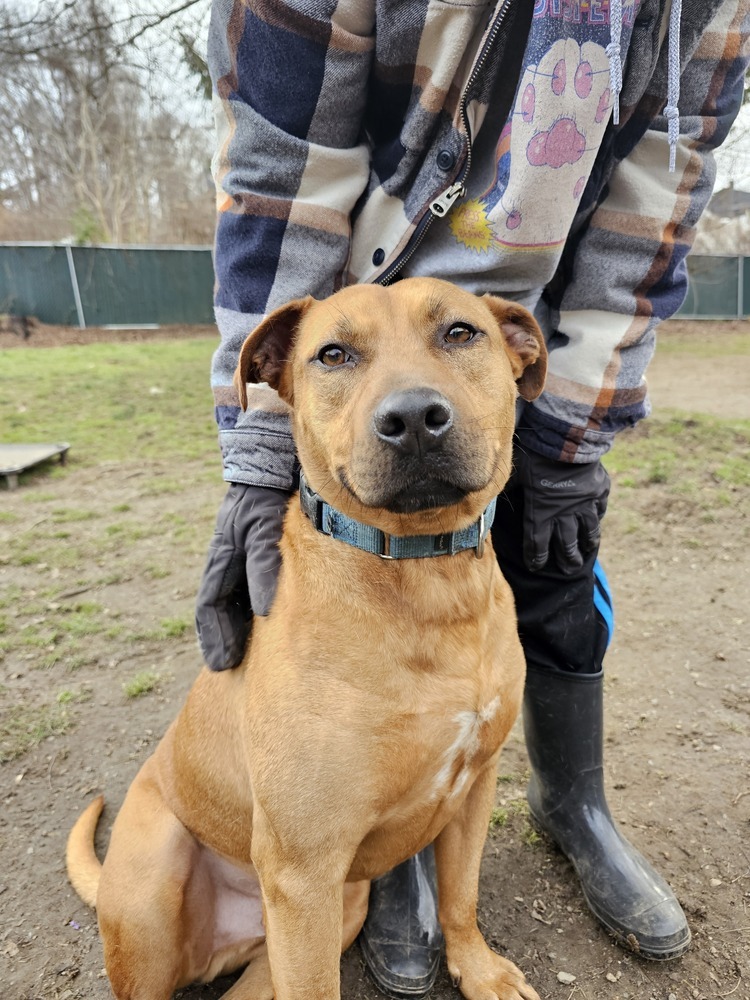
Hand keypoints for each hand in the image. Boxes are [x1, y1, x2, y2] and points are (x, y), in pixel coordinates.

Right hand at [195, 484, 289, 670]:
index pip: (211, 605)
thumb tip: (264, 610)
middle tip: (227, 666)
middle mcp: (228, 556)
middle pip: (220, 604)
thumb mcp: (262, 527)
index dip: (213, 636)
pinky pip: (253, 580)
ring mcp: (242, 551)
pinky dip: (254, 603)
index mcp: (221, 556)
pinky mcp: (261, 544)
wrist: (272, 459)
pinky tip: (268, 615)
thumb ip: (263, 564)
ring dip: (237, 622)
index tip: (220, 664)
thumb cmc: (265, 494)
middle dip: (221, 636)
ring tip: (245, 651)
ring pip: (235, 594)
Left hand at [512, 449, 609, 573]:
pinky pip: (599, 509)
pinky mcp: (600, 491)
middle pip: (566, 544)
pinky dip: (597, 517)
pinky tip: (596, 522)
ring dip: (586, 545)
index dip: (536, 557)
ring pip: (588, 532)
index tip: (535, 567)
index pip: (537, 543)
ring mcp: (585, 504)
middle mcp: (564, 514)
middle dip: (566, 559)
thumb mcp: (515, 473)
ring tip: (586, 554)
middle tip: (567, 570)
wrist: (566, 439)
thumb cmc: (535, 455)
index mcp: (541, 513)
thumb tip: (487, 495)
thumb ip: (506, 488)